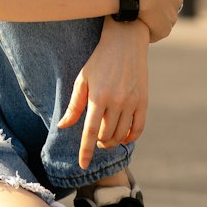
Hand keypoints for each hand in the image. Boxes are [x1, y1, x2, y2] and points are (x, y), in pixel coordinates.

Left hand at [57, 17, 150, 169]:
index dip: (85, 151)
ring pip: (122, 135)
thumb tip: (63, 126)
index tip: (83, 165)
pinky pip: (139, 128)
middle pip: (106, 136)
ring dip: (112, 142)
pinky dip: (130, 137)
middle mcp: (116, 101)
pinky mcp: (144, 100)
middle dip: (98, 143)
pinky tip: (123, 137)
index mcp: (98, 96)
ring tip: (105, 139)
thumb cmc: (99, 59)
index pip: (89, 131)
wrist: (126, 41)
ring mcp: (132, 101)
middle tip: (94, 140)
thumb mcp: (82, 79)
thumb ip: (74, 105)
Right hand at [136, 0, 181, 41]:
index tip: (144, 3)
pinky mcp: (163, 30)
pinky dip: (148, 33)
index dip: (155, 3)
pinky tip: (137, 27)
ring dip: (151, 25)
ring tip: (136, 21)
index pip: (168, 2)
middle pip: (164, 15)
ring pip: (160, 25)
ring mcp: (171, 19)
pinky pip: (155, 34)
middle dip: (154, 16)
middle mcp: (176, 7)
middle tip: (138, 13)